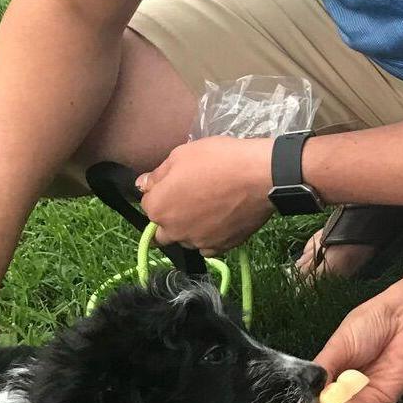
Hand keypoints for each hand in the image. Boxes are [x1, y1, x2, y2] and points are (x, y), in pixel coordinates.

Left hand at [137, 136, 271, 253]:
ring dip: (189, 228)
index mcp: (158, 207)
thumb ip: (158, 174)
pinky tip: (219, 221)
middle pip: (162, 229)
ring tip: (209, 208)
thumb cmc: (218, 160)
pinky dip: (209, 237)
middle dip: (169, 217)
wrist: (259, 177)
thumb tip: (142, 184)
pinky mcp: (220, 248)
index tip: (176, 182)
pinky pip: (207, 247)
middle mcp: (173, 231)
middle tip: (190, 199)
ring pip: (185, 239)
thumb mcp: (181, 154)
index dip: (161, 191)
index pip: (147, 203)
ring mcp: (197, 242)